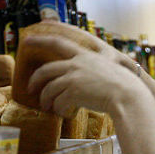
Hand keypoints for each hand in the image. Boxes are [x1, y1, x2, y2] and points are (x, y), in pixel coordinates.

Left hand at [25, 36, 146, 117]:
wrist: (127, 95)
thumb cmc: (121, 86)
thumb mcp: (105, 69)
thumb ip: (89, 70)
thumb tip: (79, 81)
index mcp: (84, 55)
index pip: (58, 43)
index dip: (40, 40)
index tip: (27, 41)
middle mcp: (77, 63)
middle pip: (46, 70)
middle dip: (35, 80)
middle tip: (30, 88)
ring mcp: (74, 77)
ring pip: (50, 88)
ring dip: (46, 99)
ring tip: (47, 107)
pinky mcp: (75, 92)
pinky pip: (59, 102)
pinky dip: (58, 109)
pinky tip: (62, 113)